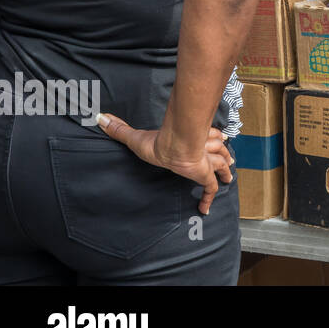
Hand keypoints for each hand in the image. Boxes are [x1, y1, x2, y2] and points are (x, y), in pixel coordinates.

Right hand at [96, 113, 233, 215]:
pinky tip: (205, 210)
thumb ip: (119, 129)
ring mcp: (204, 162)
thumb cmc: (157, 142)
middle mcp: (199, 149)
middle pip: (217, 146)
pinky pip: (210, 189)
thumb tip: (100, 117)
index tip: (215, 136)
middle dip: (221, 149)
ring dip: (224, 167)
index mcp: (186, 140)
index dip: (208, 136)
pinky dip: (209, 198)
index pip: (201, 136)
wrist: (175, 147)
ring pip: (220, 162)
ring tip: (228, 173)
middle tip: (228, 156)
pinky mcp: (204, 176)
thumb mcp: (135, 137)